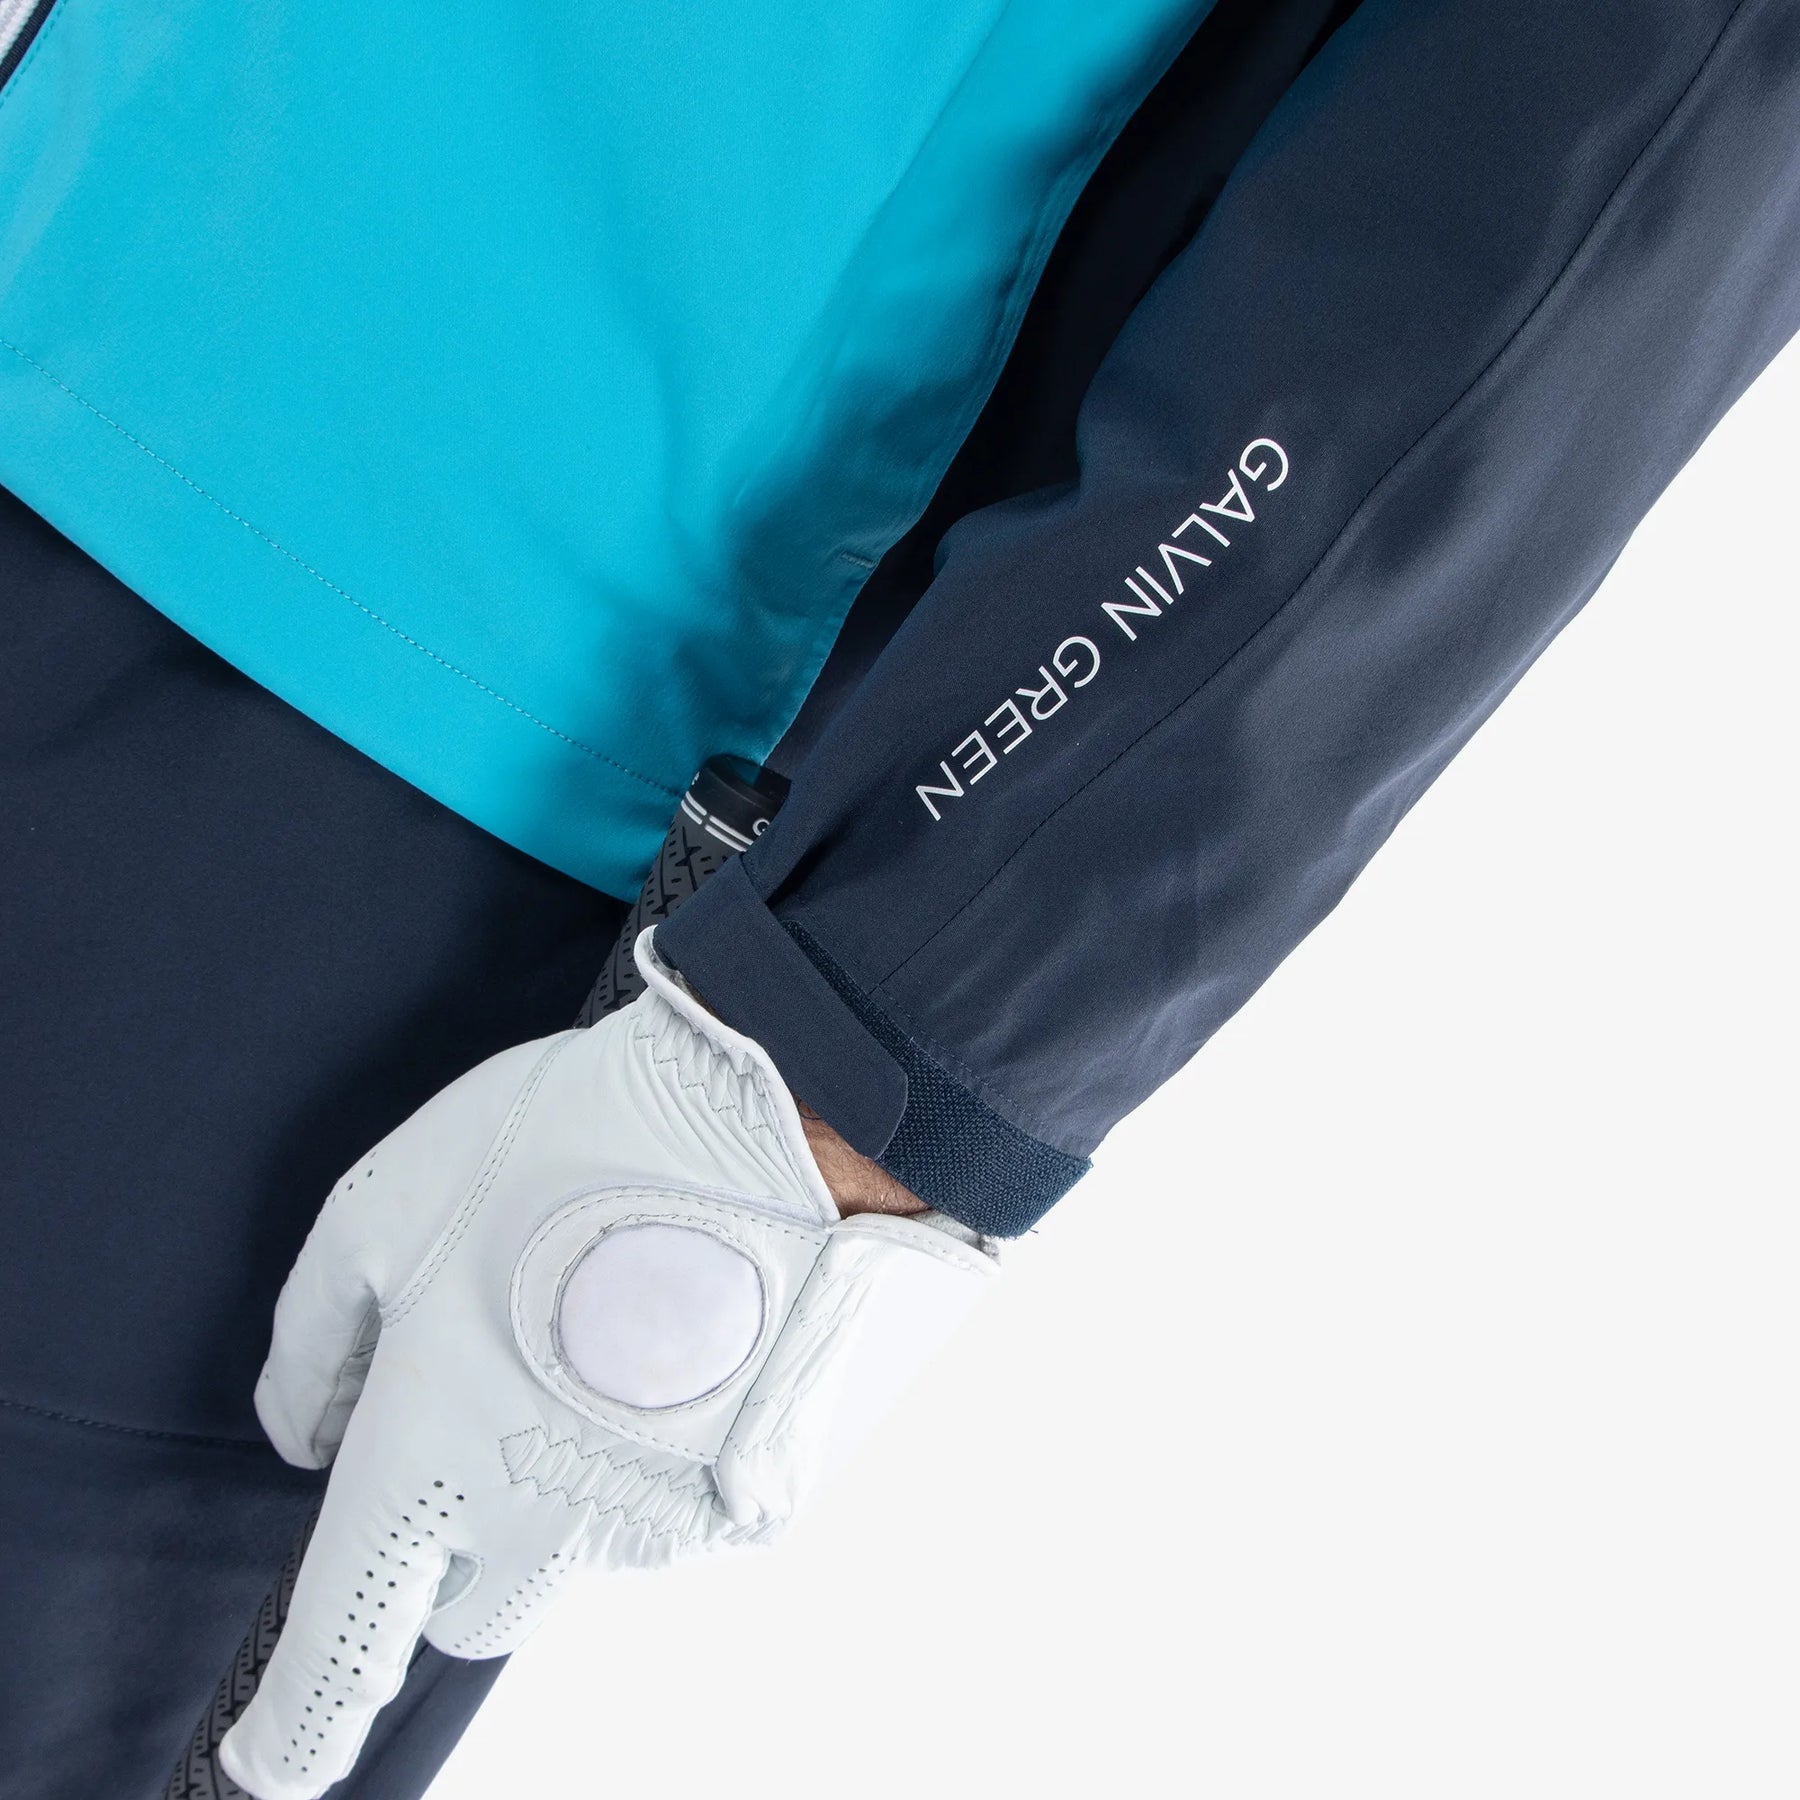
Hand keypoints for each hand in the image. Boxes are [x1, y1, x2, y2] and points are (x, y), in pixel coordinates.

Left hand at [220, 932, 993, 1799]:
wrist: (779, 1128)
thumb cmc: (576, 1147)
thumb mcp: (385, 1199)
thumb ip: (311, 1334)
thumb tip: (304, 1426)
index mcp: (432, 1460)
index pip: (342, 1647)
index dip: (294, 1724)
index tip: (270, 1757)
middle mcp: (540, 1524)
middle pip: (473, 1610)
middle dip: (457, 1544)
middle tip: (482, 1405)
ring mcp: (653, 1522)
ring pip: (577, 1552)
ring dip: (565, 1484)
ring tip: (603, 1330)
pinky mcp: (744, 1501)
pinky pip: (671, 1512)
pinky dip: (655, 1457)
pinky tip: (673, 1346)